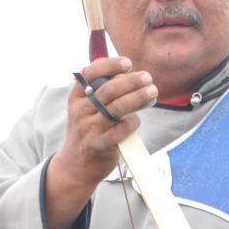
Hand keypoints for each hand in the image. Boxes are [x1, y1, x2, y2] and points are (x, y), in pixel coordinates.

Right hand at [44, 57, 159, 228]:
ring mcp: (89, 128)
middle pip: (109, 89)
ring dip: (138, 97)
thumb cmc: (87, 132)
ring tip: (152, 91)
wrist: (76, 165)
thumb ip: (99, 92)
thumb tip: (127, 74)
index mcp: (76, 97)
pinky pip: (121, 129)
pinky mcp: (100, 144)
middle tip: (147, 78)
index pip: (90, 73)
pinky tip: (137, 119)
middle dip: (131, 81)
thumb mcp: (84, 109)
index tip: (127, 63)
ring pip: (117, 107)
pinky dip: (133, 122)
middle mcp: (81, 111)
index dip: (110, 65)